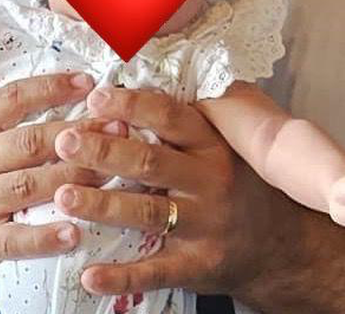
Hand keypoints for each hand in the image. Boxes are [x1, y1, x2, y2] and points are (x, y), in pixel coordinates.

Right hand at [0, 72, 114, 291]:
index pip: (10, 99)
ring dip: (73, 178)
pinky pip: (16, 240)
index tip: (87, 82)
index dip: (51, 88)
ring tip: (111, 172)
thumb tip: (40, 82)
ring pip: (29, 185)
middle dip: (77, 133)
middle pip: (29, 142)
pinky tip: (76, 232)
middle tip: (116, 127)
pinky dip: (47, 237)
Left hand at [51, 86, 307, 298]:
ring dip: (103, 205)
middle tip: (64, 141)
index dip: (132, 106)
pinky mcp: (199, 265)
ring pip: (148, 213)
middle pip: (151, 162)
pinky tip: (88, 275)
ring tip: (64, 196)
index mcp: (211, 143)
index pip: (169, 117)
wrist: (281, 244)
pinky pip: (156, 272)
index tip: (95, 98)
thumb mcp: (224, 140)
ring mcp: (205, 226)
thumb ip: (184, 114)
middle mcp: (210, 181)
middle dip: (103, 151)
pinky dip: (121, 276)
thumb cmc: (236, 180)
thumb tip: (137, 68)